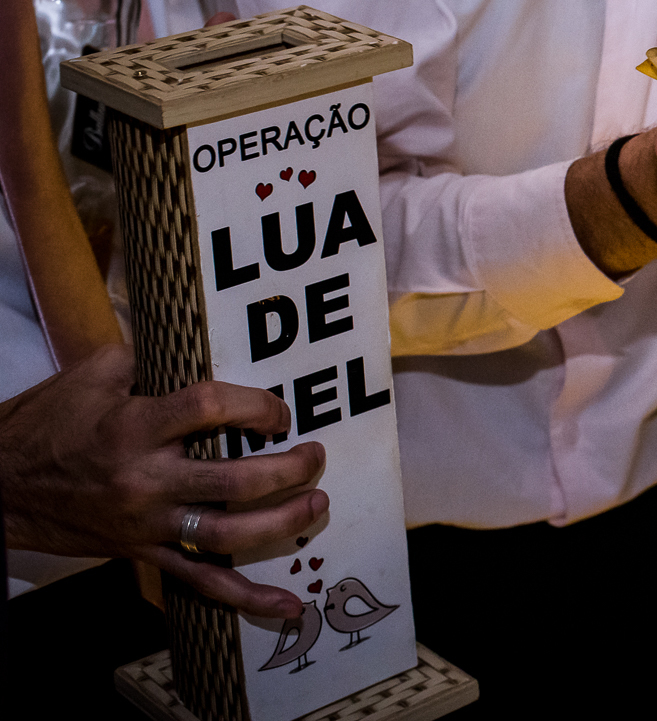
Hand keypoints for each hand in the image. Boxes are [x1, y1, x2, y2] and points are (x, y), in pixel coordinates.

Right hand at [0, 345, 327, 617]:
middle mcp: (147, 480)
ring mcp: (149, 524)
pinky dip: (247, 597)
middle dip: (290, 470)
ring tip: (315, 504)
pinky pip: (201, 582)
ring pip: (230, 533)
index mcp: (136, 427)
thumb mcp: (93, 375)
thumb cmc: (48, 425)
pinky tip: (287, 604)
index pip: (213, 408)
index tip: (278, 410)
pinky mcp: (145, 553)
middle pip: (237, 481)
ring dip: (284, 522)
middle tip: (314, 456)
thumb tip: (188, 345)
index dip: (258, 405)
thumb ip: (145, 358)